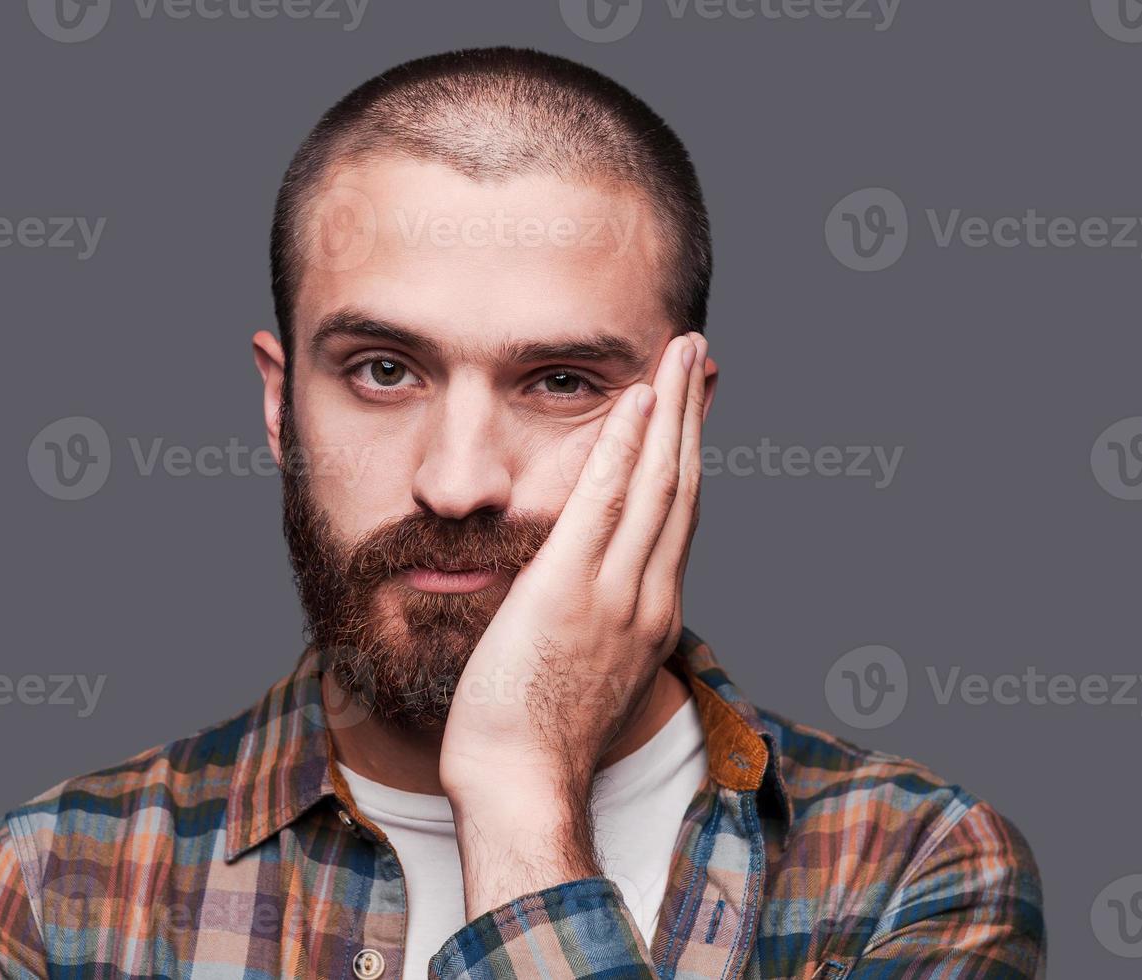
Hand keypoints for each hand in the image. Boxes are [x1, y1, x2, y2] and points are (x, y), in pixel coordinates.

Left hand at [438, 331, 707, 915]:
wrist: (523, 784)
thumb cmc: (536, 738)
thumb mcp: (584, 671)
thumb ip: (595, 623)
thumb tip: (581, 592)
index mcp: (651, 616)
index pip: (678, 518)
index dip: (690, 455)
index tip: (693, 409)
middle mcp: (648, 598)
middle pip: (682, 487)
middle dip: (693, 415)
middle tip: (700, 355)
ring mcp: (615, 594)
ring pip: (656, 484)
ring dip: (671, 411)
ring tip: (680, 353)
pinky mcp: (569, 591)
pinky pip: (602, 505)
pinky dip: (624, 449)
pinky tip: (636, 401)